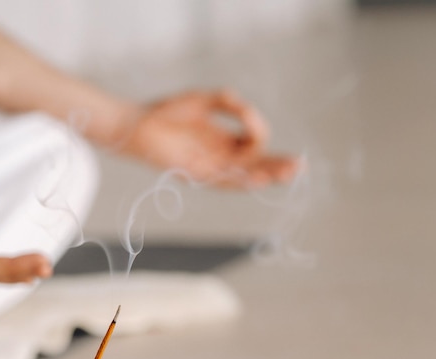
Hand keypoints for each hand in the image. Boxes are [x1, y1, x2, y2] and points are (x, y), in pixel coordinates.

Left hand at [123, 90, 299, 187]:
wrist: (137, 125)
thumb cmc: (166, 112)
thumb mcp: (204, 100)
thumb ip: (229, 102)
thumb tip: (250, 114)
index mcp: (223, 141)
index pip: (254, 144)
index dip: (257, 130)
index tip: (247, 113)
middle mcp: (219, 158)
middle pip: (255, 165)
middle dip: (277, 166)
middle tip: (299, 166)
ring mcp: (209, 168)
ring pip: (243, 177)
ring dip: (265, 176)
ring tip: (288, 174)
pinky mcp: (195, 175)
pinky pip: (222, 181)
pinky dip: (240, 180)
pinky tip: (257, 179)